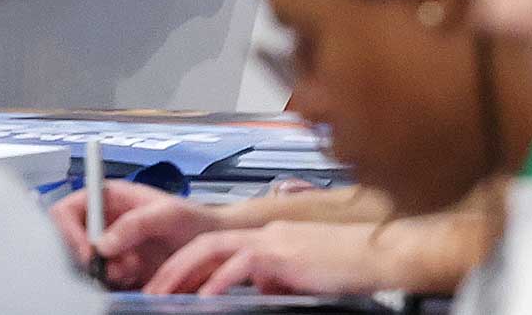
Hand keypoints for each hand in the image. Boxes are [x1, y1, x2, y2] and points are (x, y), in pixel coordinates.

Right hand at [50, 182, 222, 290]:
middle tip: (104, 267)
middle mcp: (104, 222)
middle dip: (84, 256)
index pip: (68, 210)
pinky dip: (115, 283)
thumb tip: (103, 242)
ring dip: (104, 271)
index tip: (86, 249)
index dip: (69, 230)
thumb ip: (135, 224)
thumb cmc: (192, 219)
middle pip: (70, 239)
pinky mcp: (119, 269)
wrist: (211, 244)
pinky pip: (103, 280)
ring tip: (131, 267)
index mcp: (107, 198)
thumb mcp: (167, 214)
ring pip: (85, 264)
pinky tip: (136, 275)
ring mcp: (110, 247)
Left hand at [145, 221, 396, 296]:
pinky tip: (205, 298)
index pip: (215, 247)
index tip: (167, 286)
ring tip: (163, 295)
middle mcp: (263, 234)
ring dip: (183, 273)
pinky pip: (242, 264)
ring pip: (213, 248)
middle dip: (173, 268)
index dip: (187, 266)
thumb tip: (259, 289)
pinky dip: (220, 281)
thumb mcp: (300, 276)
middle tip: (150, 292)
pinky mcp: (284, 253)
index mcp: (266, 239)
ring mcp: (272, 240)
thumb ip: (274, 278)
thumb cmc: (348, 268)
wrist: (381, 257)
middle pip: (204, 244)